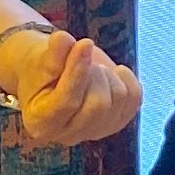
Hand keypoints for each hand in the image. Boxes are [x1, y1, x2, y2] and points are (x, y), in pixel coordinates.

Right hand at [2, 29, 143, 149]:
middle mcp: (68, 135)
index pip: (66, 103)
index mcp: (41, 123)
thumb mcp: (40, 58)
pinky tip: (112, 73)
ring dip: (107, 73)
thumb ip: (52, 53)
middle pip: (97, 105)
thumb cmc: (41, 69)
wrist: (52, 76)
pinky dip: (127, 78)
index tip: (85, 43)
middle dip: (94, 73)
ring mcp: (95, 132)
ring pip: (117, 99)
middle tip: (81, 58)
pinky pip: (135, 98)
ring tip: (91, 68)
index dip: (77, 72)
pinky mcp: (116, 122)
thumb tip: (62, 40)